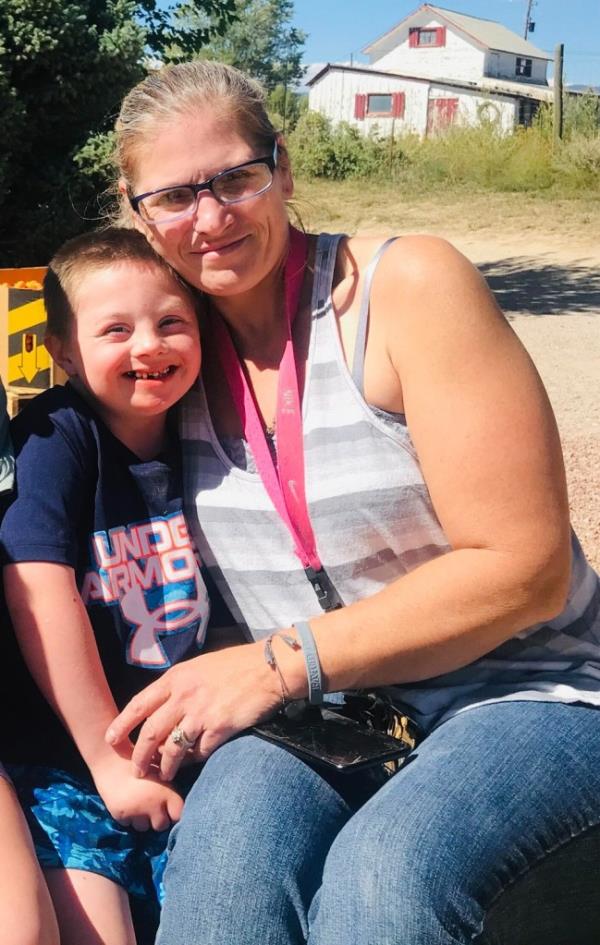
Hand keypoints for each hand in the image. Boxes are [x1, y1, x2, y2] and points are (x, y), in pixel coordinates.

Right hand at [92, 749, 182, 830]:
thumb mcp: (161, 774)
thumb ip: (170, 792)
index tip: (170, 810)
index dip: (174, 813)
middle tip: (153, 807)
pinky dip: (129, 818)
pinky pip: (128, 824)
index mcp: (167, 792)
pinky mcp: (121, 816)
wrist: (113, 761)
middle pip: (161, 825)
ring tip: (139, 804)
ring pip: (144, 828)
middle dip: (158, 819)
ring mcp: (137, 812)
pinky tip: (127, 804)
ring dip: (143, 820)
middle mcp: (154, 804)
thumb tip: (178, 811)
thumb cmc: (142, 765)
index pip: (178, 816)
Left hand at [106, 642, 284, 781]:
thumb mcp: (200, 667)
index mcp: (176, 678)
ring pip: (171, 749)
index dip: (121, 724)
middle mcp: (184, 696)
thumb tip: (164, 704)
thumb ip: (180, 685)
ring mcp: (201, 713)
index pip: (139, 704)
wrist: (268, 669)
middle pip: (150, 732)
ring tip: (163, 775)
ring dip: (164, 767)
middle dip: (139, 755)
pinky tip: (192, 765)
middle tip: (135, 769)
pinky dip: (193, 762)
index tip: (109, 739)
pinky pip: (198, 753)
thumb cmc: (236, 665)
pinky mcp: (219, 728)